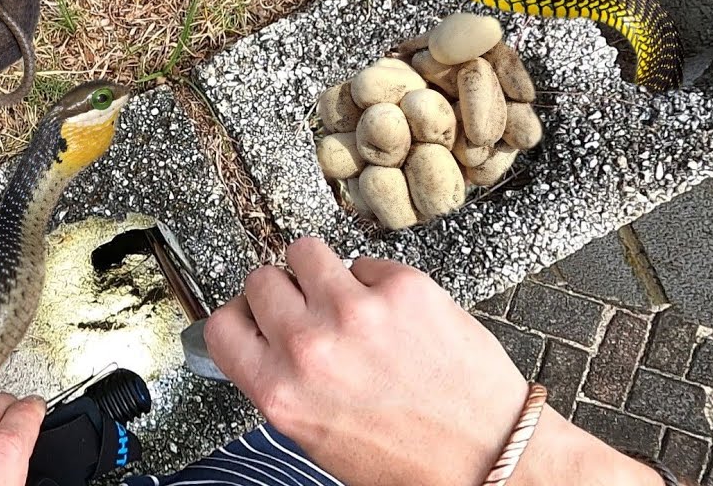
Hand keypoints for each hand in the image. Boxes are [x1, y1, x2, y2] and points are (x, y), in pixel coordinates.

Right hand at [204, 237, 660, 485]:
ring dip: (318, 271)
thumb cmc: (407, 459)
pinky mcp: (403, 288)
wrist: (490, 456)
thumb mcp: (317, 437)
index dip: (240, 320)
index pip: (222, 326)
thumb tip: (261, 336)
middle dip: (282, 294)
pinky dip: (375, 282)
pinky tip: (393, 314)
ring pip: (304, 251)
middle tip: (309, 311)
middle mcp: (310, 349)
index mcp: (281, 393)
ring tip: (344, 297)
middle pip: (260, 281)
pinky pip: (365, 262)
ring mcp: (357, 312)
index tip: (256, 319)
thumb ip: (281, 384)